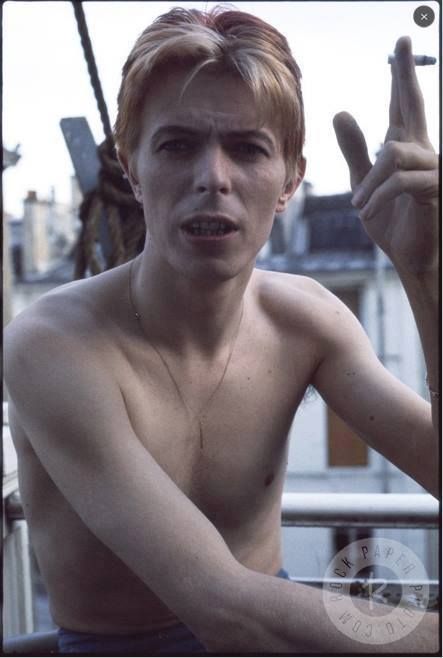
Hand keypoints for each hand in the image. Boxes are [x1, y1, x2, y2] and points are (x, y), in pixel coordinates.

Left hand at [333, 36, 437, 272]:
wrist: (410, 257)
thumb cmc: (392, 222)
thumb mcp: (365, 184)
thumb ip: (355, 151)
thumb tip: (340, 111)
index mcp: (405, 147)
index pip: (403, 104)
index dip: (400, 75)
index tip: (400, 41)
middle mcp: (422, 151)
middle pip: (413, 104)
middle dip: (405, 75)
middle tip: (401, 42)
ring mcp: (431, 169)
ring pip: (394, 153)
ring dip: (371, 181)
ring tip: (358, 204)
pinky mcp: (434, 189)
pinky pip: (399, 180)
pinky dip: (377, 196)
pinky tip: (366, 210)